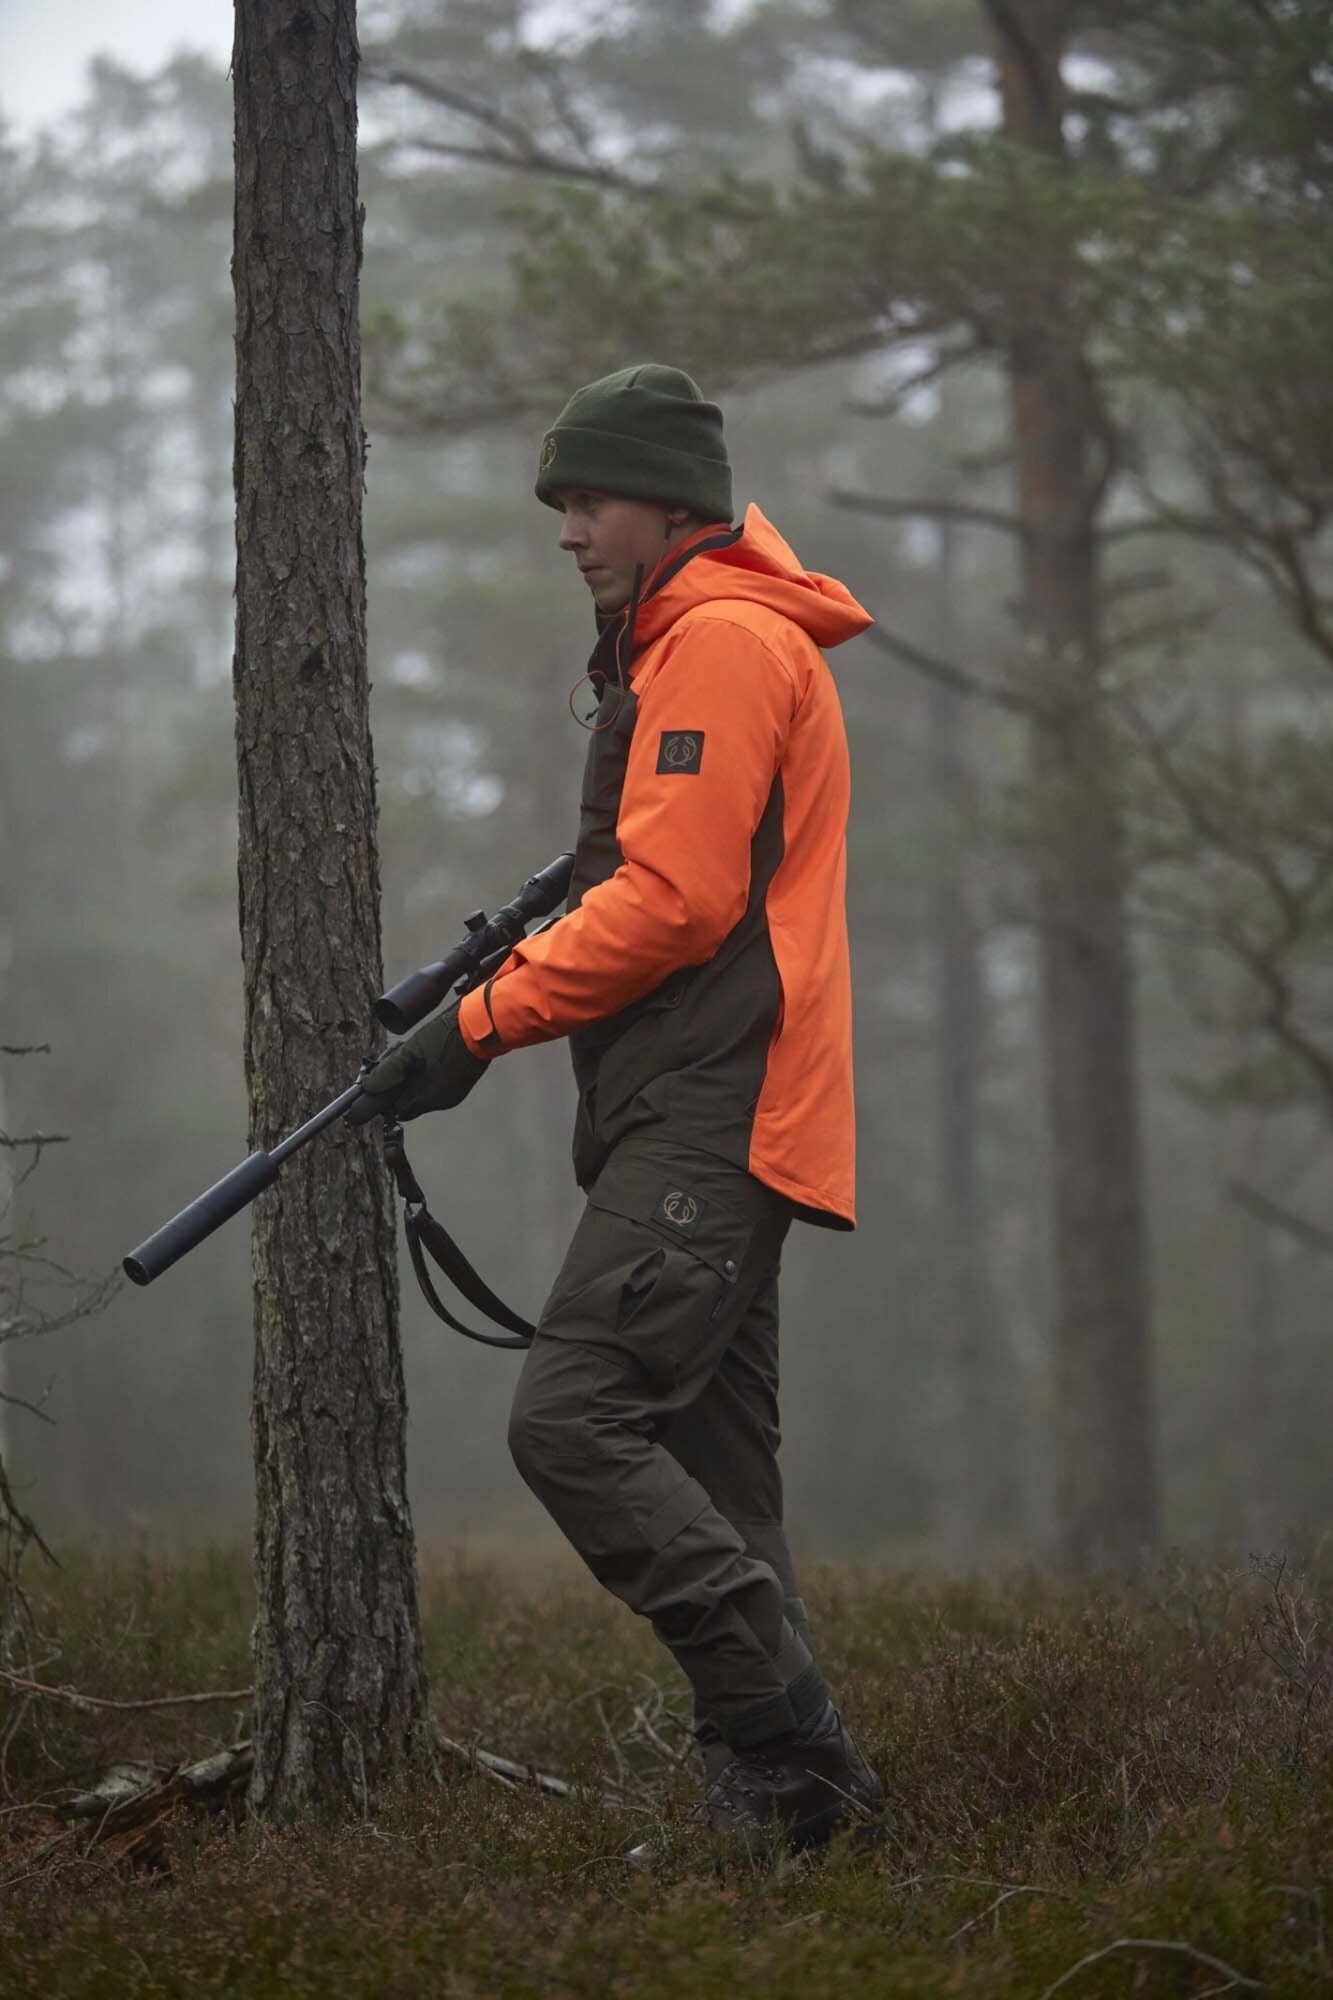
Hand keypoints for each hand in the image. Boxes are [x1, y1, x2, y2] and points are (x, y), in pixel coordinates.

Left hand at [360, 1000, 489, 1120]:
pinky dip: (430, 1078)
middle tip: (401, 1064)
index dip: (388, 1097)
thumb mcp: (410, 1050)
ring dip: (416, 1082)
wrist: (481, 1025)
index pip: (398, 1110)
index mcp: (428, 1097)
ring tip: (417, 1057)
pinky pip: (438, 1088)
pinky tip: (431, 1059)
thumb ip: (388, 1070)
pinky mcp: (462, 1085)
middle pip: (411, 1103)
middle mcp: (442, 1101)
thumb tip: (368, 1087)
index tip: (385, 1081)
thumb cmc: (445, 1035)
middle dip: (402, 1087)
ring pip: (424, 1095)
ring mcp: (454, 1094)